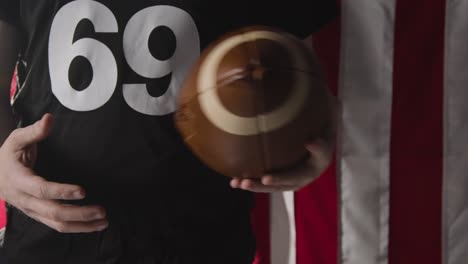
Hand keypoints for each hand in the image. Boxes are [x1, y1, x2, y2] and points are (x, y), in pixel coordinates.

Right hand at [0, 114, 107, 232]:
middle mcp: (24, 200)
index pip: (41, 189)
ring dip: (81, 225)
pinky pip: (56, 225)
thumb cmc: (8, 155)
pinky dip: (76, 227)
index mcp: (18, 180)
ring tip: (104, 222)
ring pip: (56, 224)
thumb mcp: (16, 139)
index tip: (83, 191)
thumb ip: (34, 131)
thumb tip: (50, 118)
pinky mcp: (38, 215)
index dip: (61, 191)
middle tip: (102, 211)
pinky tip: (93, 225)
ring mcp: (31, 210)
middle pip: (52, 212)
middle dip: (78, 213)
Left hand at [230, 139, 332, 192]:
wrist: (318, 146)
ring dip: (251, 185)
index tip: (265, 178)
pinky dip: (250, 179)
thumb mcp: (325, 143)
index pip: (291, 178)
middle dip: (258, 186)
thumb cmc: (321, 142)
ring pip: (266, 186)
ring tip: (234, 183)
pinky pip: (263, 181)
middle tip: (243, 183)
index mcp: (307, 175)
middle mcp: (295, 182)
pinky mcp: (277, 177)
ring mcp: (285, 181)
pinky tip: (235, 178)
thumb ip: (319, 145)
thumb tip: (310, 141)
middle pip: (275, 186)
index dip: (279, 179)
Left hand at [231, 94, 337, 192]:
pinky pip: (265, 182)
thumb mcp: (322, 108)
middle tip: (266, 178)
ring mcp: (293, 179)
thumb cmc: (314, 119)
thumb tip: (308, 87)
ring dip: (258, 185)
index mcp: (322, 155)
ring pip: (276, 185)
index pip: (322, 152)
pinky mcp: (279, 179)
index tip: (309, 142)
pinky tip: (233, 181)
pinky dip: (250, 182)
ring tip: (241, 183)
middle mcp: (309, 172)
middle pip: (294, 179)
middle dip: (278, 180)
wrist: (312, 133)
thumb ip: (319, 100)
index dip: (317, 148)